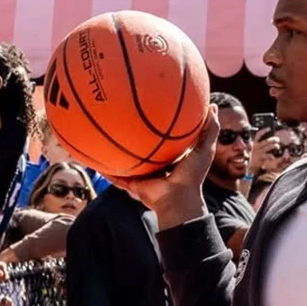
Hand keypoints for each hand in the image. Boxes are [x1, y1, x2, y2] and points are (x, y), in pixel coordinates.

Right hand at [113, 106, 217, 228]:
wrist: (179, 199)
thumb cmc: (193, 175)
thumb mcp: (204, 149)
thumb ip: (209, 129)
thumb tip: (212, 106)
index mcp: (171, 157)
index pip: (161, 139)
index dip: (156, 127)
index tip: (149, 110)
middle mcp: (155, 166)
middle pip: (140, 148)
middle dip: (131, 137)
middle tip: (121, 118)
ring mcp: (142, 176)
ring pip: (125, 162)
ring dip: (114, 153)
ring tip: (101, 137)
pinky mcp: (133, 184)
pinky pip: (116, 177)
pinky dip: (105, 170)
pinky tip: (93, 159)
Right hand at [250, 128, 280, 174]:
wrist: (247, 166)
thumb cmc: (250, 157)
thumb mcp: (251, 149)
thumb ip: (256, 144)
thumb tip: (264, 141)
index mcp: (253, 144)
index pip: (258, 135)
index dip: (263, 131)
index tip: (269, 128)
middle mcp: (256, 147)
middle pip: (266, 141)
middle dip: (273, 139)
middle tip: (277, 139)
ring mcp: (259, 152)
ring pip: (269, 147)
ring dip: (274, 146)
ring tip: (277, 146)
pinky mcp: (261, 158)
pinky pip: (268, 156)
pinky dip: (271, 156)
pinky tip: (273, 157)